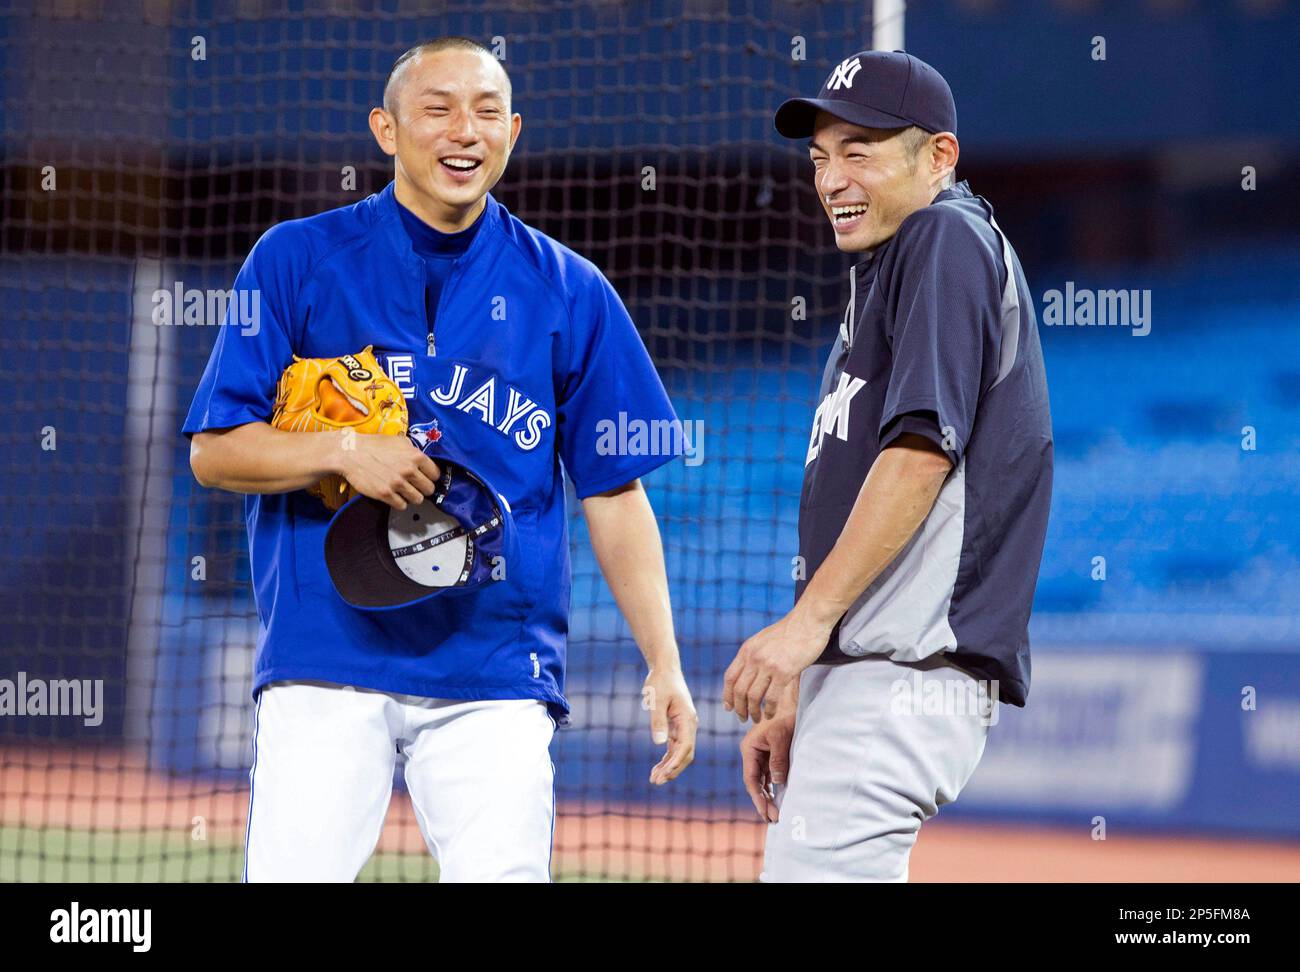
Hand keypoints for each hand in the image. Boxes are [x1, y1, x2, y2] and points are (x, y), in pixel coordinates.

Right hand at [337, 433, 440, 509]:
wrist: (350, 453)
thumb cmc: (373, 445)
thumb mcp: (399, 441)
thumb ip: (413, 451)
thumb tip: (423, 460)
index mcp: (416, 456)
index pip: (436, 474)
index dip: (430, 477)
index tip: (426, 478)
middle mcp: (409, 470)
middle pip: (429, 489)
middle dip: (423, 488)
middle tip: (415, 486)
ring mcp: (397, 483)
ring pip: (418, 499)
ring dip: (412, 497)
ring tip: (405, 492)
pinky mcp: (385, 494)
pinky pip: (402, 505)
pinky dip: (399, 502)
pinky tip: (394, 496)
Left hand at [642, 665, 697, 784]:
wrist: (664, 669)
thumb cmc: (660, 682)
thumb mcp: (656, 700)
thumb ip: (658, 721)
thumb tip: (658, 743)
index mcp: (687, 719)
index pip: (686, 746)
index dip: (676, 762)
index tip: (664, 774)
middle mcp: (689, 725)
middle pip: (685, 754)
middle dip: (673, 769)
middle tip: (656, 782)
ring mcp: (683, 727)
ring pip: (679, 753)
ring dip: (669, 767)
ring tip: (654, 780)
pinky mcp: (676, 727)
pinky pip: (673, 748)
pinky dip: (666, 759)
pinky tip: (657, 769)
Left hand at [723, 610, 829, 722]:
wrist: (808, 621)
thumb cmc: (789, 631)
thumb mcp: (762, 639)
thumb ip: (753, 654)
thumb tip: (747, 671)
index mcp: (747, 650)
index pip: (730, 677)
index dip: (727, 695)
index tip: (728, 707)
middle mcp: (754, 658)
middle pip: (739, 690)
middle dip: (739, 708)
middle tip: (743, 718)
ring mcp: (768, 665)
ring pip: (753, 697)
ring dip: (753, 712)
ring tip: (757, 719)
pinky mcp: (784, 672)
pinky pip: (771, 697)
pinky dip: (769, 709)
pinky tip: (771, 713)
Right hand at [741, 713, 794, 822]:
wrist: (793, 702)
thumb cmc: (786, 717)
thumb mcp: (781, 738)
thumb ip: (778, 760)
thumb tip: (776, 783)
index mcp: (749, 748)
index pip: (751, 779)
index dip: (758, 797)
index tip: (766, 812)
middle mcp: (752, 753)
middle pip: (755, 783)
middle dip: (763, 801)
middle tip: (773, 819)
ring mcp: (761, 755)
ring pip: (762, 781)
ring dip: (768, 797)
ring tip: (775, 815)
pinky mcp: (771, 756)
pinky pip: (770, 776)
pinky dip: (773, 788)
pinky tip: (778, 800)